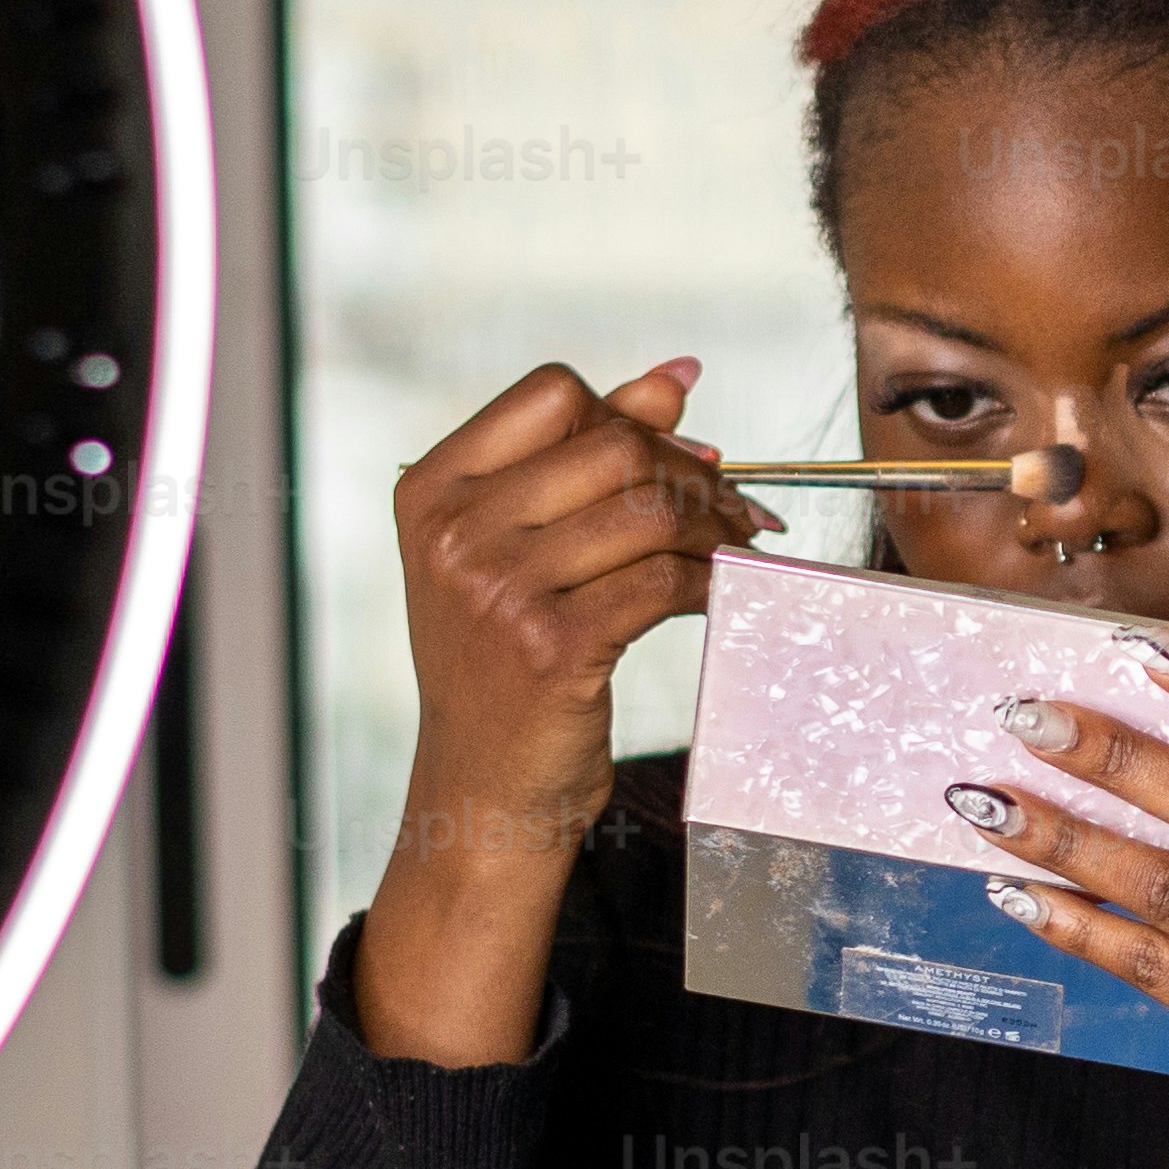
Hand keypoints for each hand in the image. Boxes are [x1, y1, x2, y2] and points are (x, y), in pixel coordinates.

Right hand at [352, 360, 766, 1068]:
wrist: (484, 793)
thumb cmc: (505, 666)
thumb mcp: (519, 552)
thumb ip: (586, 456)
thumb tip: (678, 376)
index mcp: (432, 490)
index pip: (552, 393)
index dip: (632, 415)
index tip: (684, 455)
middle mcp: (453, 532)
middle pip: (611, 445)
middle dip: (692, 472)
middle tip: (736, 508)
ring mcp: (496, 590)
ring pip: (647, 510)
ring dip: (714, 526)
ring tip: (736, 549)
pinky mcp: (549, 647)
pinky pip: (663, 581)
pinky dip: (709, 582)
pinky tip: (716, 596)